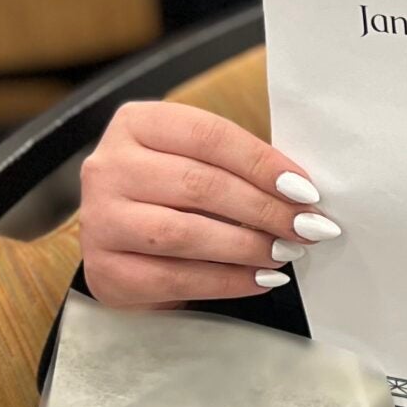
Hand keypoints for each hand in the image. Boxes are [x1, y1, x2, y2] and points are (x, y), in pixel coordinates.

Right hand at [79, 102, 340, 307]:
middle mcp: (108, 167)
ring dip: (246, 246)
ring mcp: (99, 220)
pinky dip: (225, 282)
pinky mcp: (104, 271)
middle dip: (263, 209)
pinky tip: (259, 280)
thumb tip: (302, 193)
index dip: (262, 163)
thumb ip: (238, 168)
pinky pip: (174, 278)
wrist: (123, 250)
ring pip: (184, 233)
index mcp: (136, 124)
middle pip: (198, 184)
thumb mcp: (196, 164)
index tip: (306, 190)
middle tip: (307, 227)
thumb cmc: (173, 198)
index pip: (208, 135)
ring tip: (285, 253)